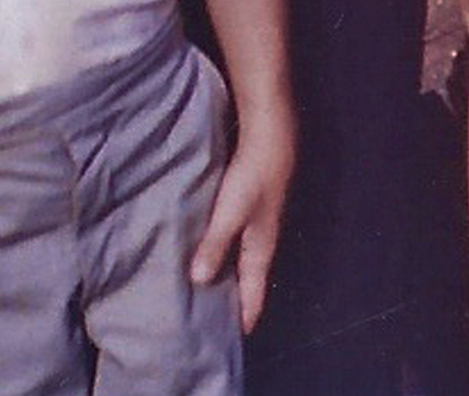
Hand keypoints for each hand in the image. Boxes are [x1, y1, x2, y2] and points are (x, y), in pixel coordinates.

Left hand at [190, 111, 294, 332]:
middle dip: (235, 296)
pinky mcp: (249, 197)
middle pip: (249, 275)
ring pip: (242, 253)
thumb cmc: (253, 173)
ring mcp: (257, 215)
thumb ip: (215, 244)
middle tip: (215, 318)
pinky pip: (235, 232)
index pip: (255, 290)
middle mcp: (261, 235)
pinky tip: (208, 241)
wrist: (269, 129)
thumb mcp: (231, 212)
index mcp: (261, 246)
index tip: (234, 339)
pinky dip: (223, 245)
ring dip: (228, 270)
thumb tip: (199, 282)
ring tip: (207, 285)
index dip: (246, 314)